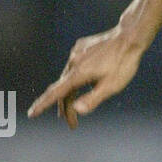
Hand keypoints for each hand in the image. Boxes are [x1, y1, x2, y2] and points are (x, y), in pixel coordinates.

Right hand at [27, 26, 144, 128]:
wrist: (130, 37)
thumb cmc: (123, 63)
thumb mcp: (112, 86)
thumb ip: (93, 99)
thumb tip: (76, 110)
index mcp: (78, 74)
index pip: (56, 93)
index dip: (43, 105)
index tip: (31, 114)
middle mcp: (74, 62)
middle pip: (63, 89)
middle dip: (66, 108)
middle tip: (72, 124)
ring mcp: (77, 53)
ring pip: (68, 77)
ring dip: (70, 94)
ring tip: (74, 108)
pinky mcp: (81, 47)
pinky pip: (75, 66)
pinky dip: (76, 79)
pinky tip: (82, 83)